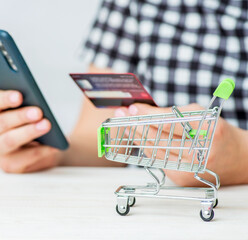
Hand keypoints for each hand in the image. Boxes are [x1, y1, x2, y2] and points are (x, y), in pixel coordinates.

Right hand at [0, 90, 60, 172]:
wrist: (40, 146)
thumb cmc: (30, 121)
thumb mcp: (27, 108)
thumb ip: (29, 102)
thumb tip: (38, 105)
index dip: (5, 98)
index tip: (19, 96)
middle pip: (2, 122)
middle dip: (21, 116)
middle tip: (38, 112)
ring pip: (10, 140)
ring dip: (29, 132)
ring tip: (46, 125)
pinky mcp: (8, 165)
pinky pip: (24, 158)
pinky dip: (41, 151)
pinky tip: (53, 145)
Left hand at [114, 103, 247, 186]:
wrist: (237, 159)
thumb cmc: (218, 133)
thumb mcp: (202, 115)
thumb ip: (174, 113)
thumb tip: (144, 112)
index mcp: (208, 132)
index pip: (170, 123)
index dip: (148, 115)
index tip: (133, 109)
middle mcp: (199, 153)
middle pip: (159, 139)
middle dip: (137, 126)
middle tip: (123, 116)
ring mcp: (189, 169)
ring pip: (155, 151)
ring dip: (138, 138)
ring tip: (128, 127)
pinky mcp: (180, 178)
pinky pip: (158, 160)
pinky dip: (147, 149)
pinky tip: (140, 140)